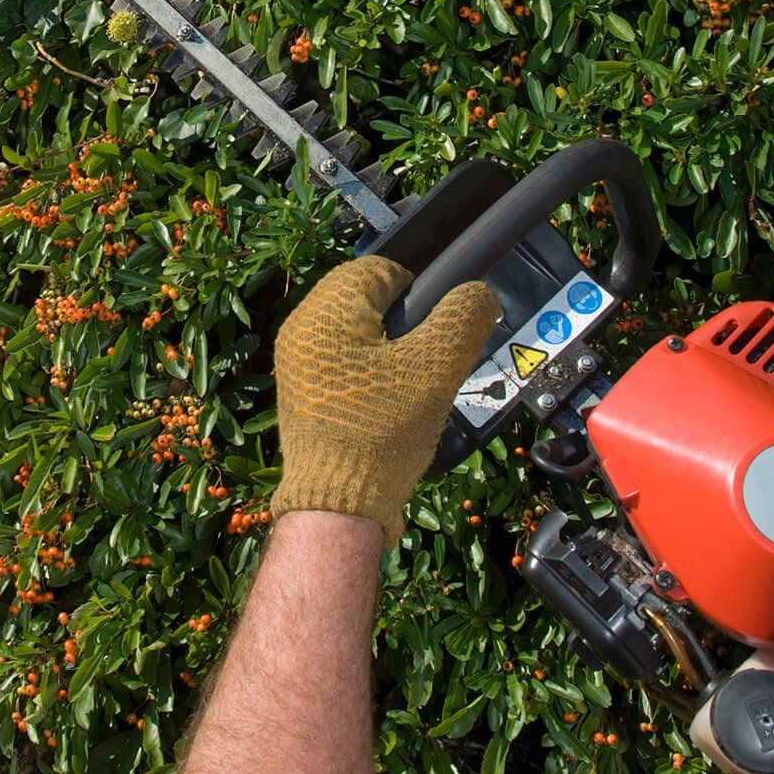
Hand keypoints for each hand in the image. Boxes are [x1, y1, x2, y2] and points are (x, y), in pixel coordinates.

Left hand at [269, 256, 500, 548]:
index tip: (437, 326)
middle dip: (402, 322)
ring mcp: (296, 363)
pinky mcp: (300, 392)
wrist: (338, 504)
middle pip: (364, 300)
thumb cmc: (381, 431)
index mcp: (326, 311)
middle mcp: (301, 328)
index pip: (379, 269)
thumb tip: (478, 293)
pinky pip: (340, 362)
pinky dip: (367, 372)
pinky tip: (386, 404)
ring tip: (410, 386)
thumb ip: (461, 319)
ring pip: (354, 333)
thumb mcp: (434, 370)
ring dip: (387, 350)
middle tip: (427, 359)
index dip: (417, 289)